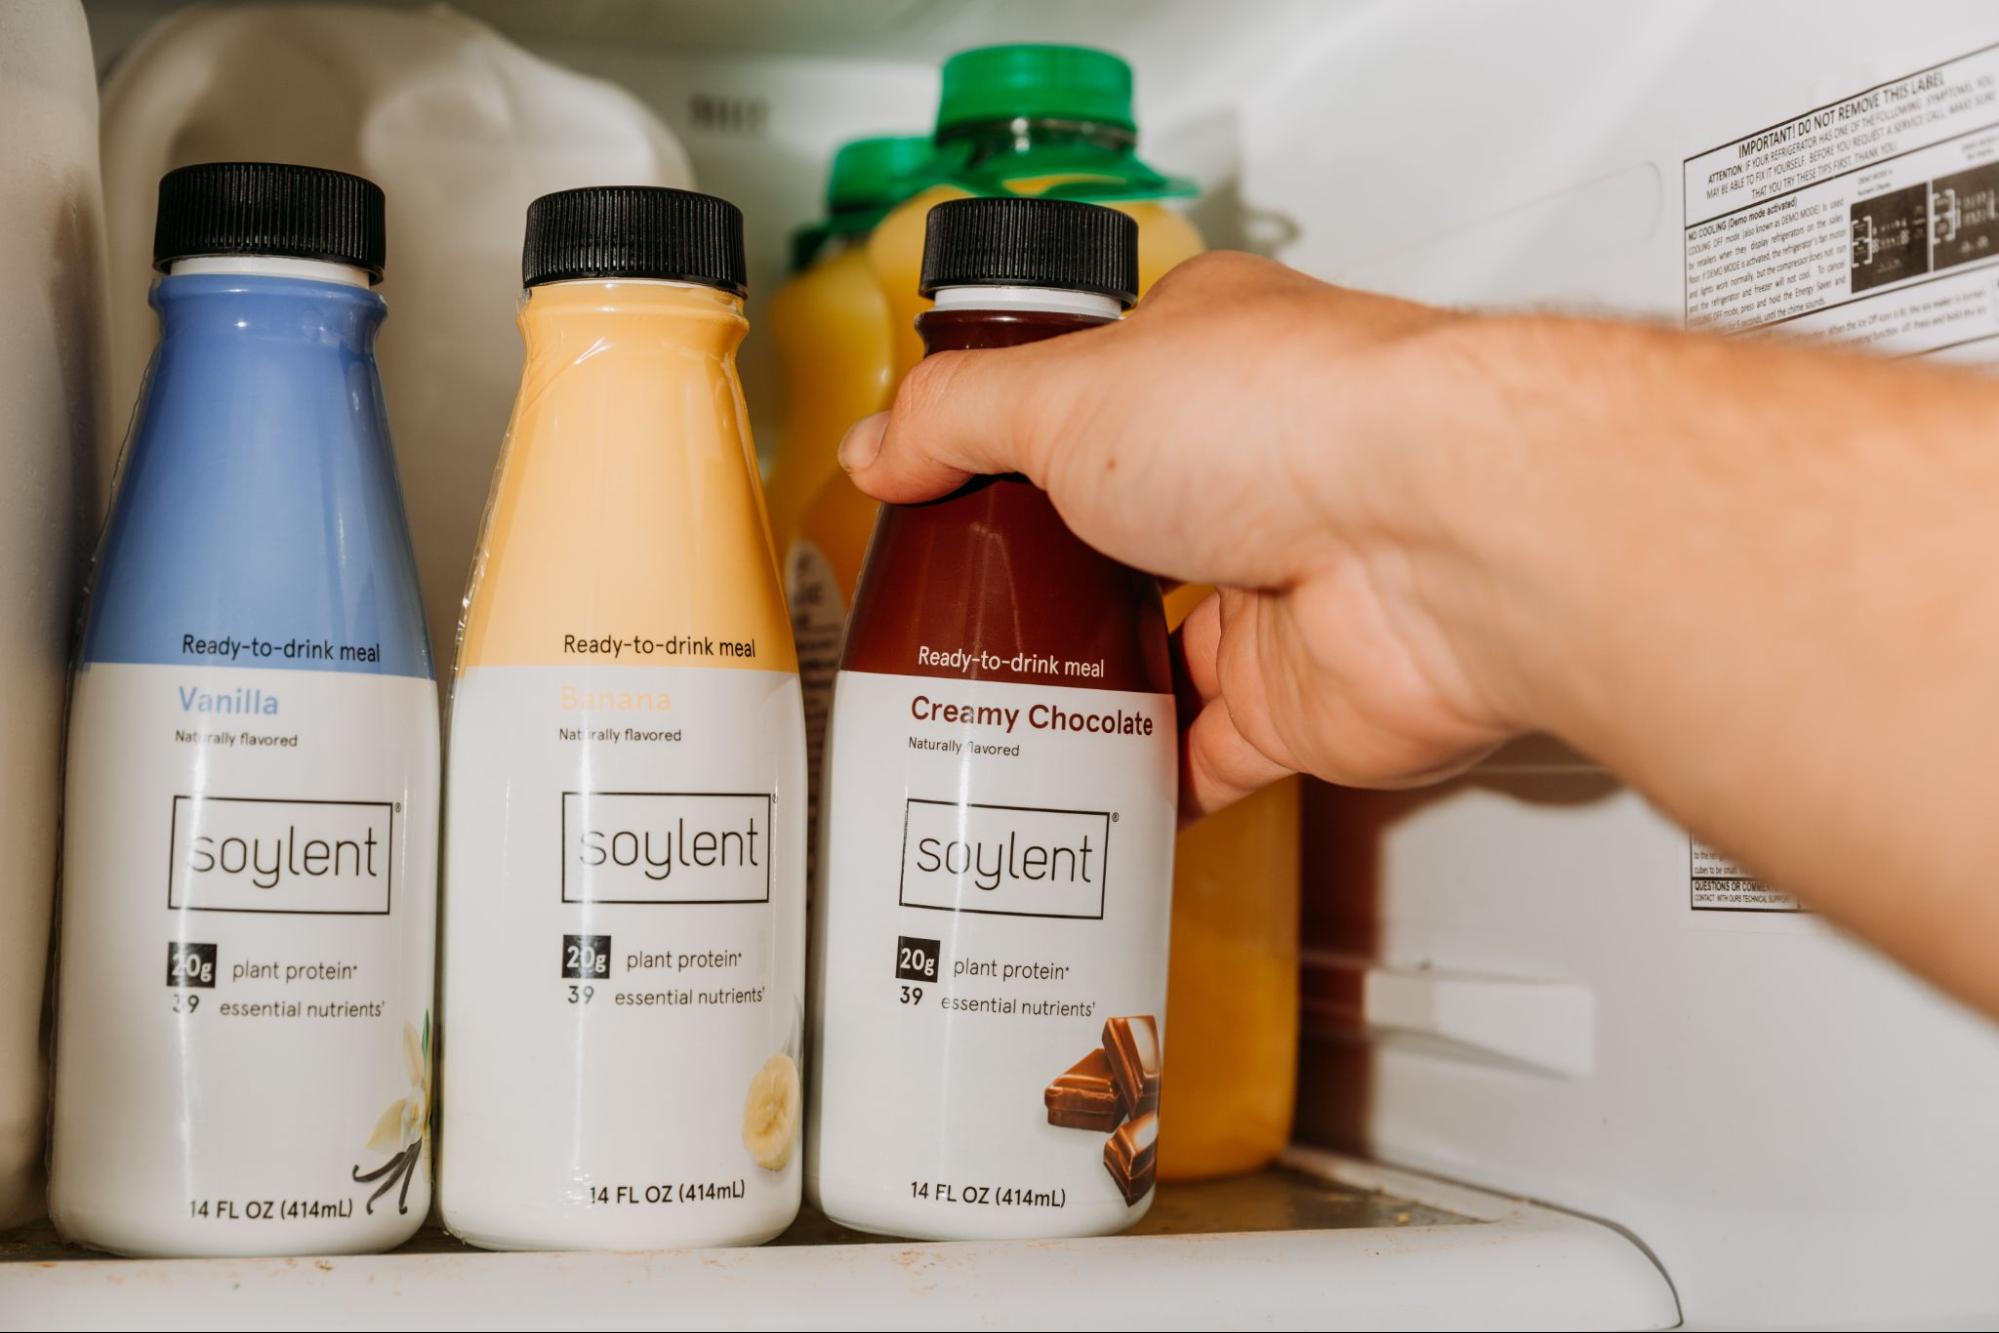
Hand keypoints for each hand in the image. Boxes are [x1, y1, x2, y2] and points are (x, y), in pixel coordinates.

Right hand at [838, 252, 1526, 816]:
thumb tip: (878, 445)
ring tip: (984, 708)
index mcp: (1201, 363)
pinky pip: (1208, 757)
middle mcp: (1250, 469)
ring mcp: (1277, 587)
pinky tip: (1082, 791)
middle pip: (1122, 530)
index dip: (1017, 428)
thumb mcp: (1064, 391)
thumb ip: (955, 419)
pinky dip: (1148, 783)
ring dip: (1087, 683)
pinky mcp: (1302, 698)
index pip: (1092, 387)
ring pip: (1161, 650)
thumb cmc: (1291, 420)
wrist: (1434, 539)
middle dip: (1042, 574)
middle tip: (949, 612)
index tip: (941, 478)